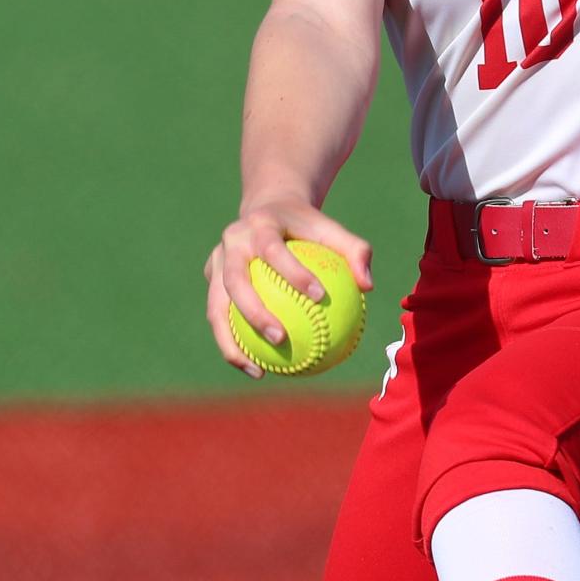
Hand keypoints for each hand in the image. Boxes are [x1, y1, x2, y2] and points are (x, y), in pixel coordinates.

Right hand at [203, 200, 372, 378]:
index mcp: (260, 225)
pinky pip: (219, 317)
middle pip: (235, 280)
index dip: (293, 272)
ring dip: (232, 342)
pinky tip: (256, 369)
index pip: (274, 249)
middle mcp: (232, 241)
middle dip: (254, 312)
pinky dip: (233, 344)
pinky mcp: (211, 278)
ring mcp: (217, 260)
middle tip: (280, 338)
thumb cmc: (307, 227)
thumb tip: (368, 286)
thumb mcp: (332, 230)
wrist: (268, 208)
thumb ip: (355, 251)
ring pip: (216, 307)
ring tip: (259, 371)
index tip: (318, 296)